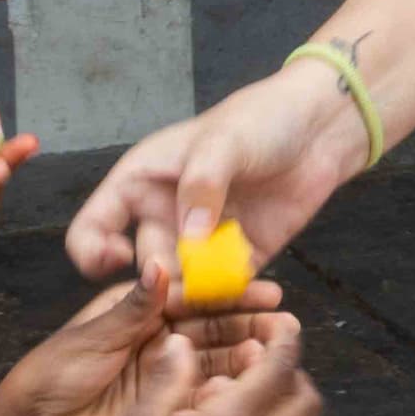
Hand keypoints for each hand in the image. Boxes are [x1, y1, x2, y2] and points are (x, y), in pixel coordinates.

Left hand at [0, 277, 295, 415]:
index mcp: (142, 307)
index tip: (268, 291)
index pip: (196, 295)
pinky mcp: (167, 401)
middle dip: (249, 324)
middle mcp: (159, 334)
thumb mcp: (97, 334)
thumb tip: (163, 263)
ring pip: (214, 358)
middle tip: (285, 325)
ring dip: (245, 356)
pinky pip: (204, 391)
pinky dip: (227, 388)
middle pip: (213, 326)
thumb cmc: (55, 371)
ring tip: (276, 355)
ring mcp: (166, 368)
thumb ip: (137, 305)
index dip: (232, 293)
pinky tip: (251, 385)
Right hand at [66, 61, 365, 297]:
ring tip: (223, 293)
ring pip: (185, 285)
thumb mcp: (224, 142)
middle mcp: (165, 215)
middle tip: (190, 285)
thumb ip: (202, 185)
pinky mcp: (240, 256)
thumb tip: (189, 237)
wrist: (321, 127)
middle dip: (163, 283)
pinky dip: (234, 296)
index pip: (93, 226)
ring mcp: (202, 239)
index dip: (94, 252)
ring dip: (199, 297)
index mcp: (141, 182)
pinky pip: (226, 288)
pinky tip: (255, 293)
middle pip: (146, 266)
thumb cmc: (262, 118)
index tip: (122, 260)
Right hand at [68, 325, 325, 415]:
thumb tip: (183, 341)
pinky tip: (207, 414)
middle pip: (304, 401)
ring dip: (270, 395)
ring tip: (220, 380)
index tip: (281, 319)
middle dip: (290, 370)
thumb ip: (170, 376)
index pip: (281, 369)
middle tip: (255, 351)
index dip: (285, 338)